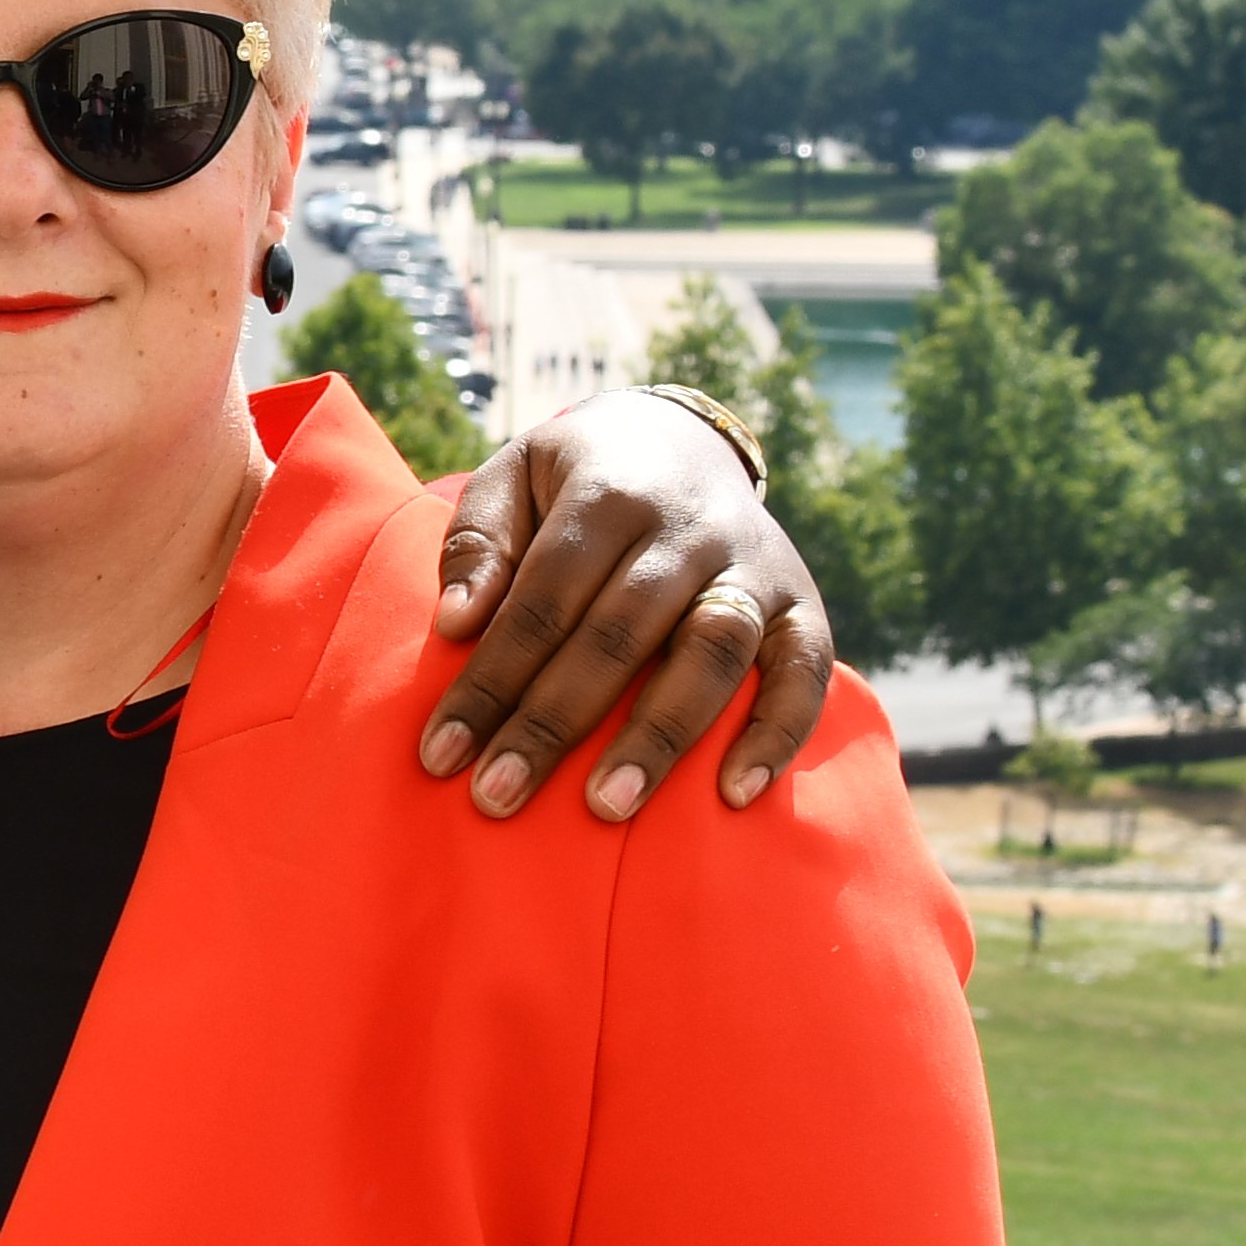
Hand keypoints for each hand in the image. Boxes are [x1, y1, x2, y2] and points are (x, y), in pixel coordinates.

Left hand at [419, 389, 834, 821]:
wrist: (683, 438)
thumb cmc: (576, 477)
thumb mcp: (514, 475)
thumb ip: (480, 541)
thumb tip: (456, 624)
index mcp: (607, 496)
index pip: (542, 600)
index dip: (490, 679)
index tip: (440, 753)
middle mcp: (689, 530)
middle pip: (618, 636)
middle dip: (552, 724)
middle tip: (497, 796)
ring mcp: (753, 566)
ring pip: (711, 654)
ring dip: (660, 737)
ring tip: (607, 807)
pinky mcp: (802, 602)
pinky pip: (805, 671)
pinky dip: (778, 733)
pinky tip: (736, 795)